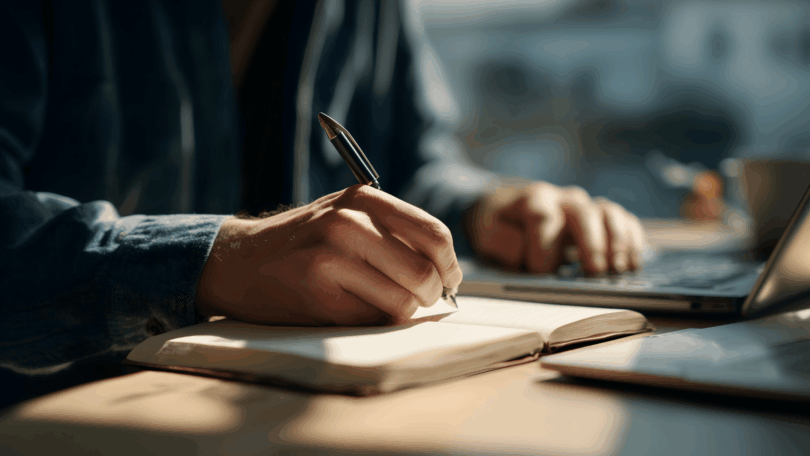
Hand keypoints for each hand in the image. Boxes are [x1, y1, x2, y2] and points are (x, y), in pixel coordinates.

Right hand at [195, 185, 462, 325]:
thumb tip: (448, 269)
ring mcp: (332, 258)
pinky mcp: (319, 295)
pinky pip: (375, 318)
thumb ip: (392, 229)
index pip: (434, 235)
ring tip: (388, 303)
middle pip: (425, 272)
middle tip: (423, 298)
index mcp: (363, 198)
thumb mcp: (346, 213)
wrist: (240, 261)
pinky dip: (378, 320)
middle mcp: (349, 222)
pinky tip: (358, 309)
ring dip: (406, 310)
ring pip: (404, 301)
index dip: (450, 265)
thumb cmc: (304, 241)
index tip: (449, 279)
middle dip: (433, 294)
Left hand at [466, 182, 644, 274]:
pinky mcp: (602, 216)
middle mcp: (563, 198)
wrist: (509, 211)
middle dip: (591, 243)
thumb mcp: (487, 233)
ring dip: (617, 241)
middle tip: (595, 272)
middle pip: (583, 212)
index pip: (543, 216)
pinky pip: (624, 220)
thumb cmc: (500, 226)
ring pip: (608, 213)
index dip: (544, 246)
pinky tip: (634, 262)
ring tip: (617, 269)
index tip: (541, 271)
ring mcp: (586, 205)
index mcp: (534, 200)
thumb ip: (500, 241)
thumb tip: (522, 250)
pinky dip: (633, 239)